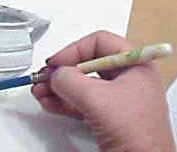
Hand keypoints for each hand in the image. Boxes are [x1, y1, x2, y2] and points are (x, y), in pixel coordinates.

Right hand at [32, 31, 175, 151]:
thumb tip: (54, 73)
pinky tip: (49, 103)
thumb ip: (69, 80)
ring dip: (59, 87)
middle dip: (63, 71)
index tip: (57, 62)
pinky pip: (83, 103)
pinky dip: (65, 102)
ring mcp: (121, 101)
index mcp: (136, 65)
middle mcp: (129, 79)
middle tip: (45, 76)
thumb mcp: (95, 98)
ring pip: (83, 85)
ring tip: (40, 90)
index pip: (100, 43)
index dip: (75, 49)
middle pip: (88, 64)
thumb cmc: (136, 134)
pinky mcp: (112, 119)